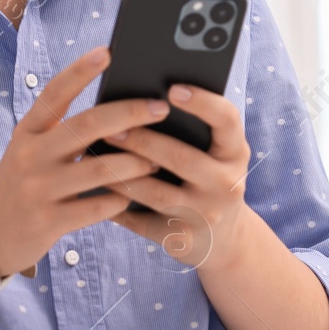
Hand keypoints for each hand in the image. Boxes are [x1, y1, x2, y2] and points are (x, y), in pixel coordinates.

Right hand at [0, 47, 174, 277]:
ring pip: (100, 169)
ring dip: (136, 163)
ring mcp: (38, 189)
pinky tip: (134, 197)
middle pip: (86, 126)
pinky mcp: (49, 221)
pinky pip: (98, 207)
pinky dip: (121, 199)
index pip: (54, 93)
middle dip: (129, 113)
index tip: (108, 51)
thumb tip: (118, 111)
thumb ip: (62, 132)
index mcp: (27, 132)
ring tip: (156, 160)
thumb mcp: (31, 151)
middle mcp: (30, 155)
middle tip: (160, 107)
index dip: (80, 71)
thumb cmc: (23, 184)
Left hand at [102, 82, 251, 269]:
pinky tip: (93, 192)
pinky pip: (143, 222)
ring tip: (93, 158)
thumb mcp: (215, 154)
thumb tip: (140, 100)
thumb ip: (194, 129)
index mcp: (235, 152)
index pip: (226, 120)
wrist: (224, 239)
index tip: (172, 89)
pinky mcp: (184, 240)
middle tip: (110, 128)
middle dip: (142, 141)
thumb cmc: (208, 178)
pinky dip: (116, 207)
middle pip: (181, 158)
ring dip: (121, 175)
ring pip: (156, 193)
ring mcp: (206, 214)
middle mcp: (227, 183)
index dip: (202, 103)